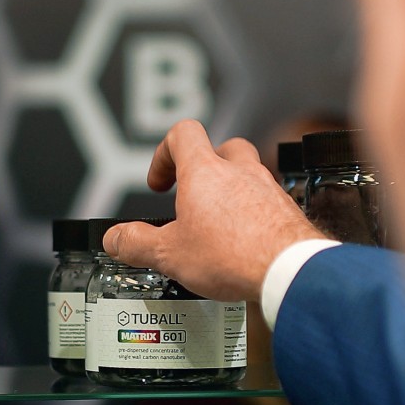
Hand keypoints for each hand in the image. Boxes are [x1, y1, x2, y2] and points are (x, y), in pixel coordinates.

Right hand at [105, 120, 324, 302]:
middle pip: (222, 147)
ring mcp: (268, 188)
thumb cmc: (234, 255)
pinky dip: (254, 213)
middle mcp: (240, 172)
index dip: (165, 153)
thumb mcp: (170, 254)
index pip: (183, 133)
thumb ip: (137, 243)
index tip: (160, 183)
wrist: (289, 270)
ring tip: (219, 224)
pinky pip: (268, 200)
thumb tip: (115, 238)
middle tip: (193, 195)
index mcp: (205, 172)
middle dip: (204, 167)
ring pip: (248, 173)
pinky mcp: (287, 209)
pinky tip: (246, 241)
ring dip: (232, 191)